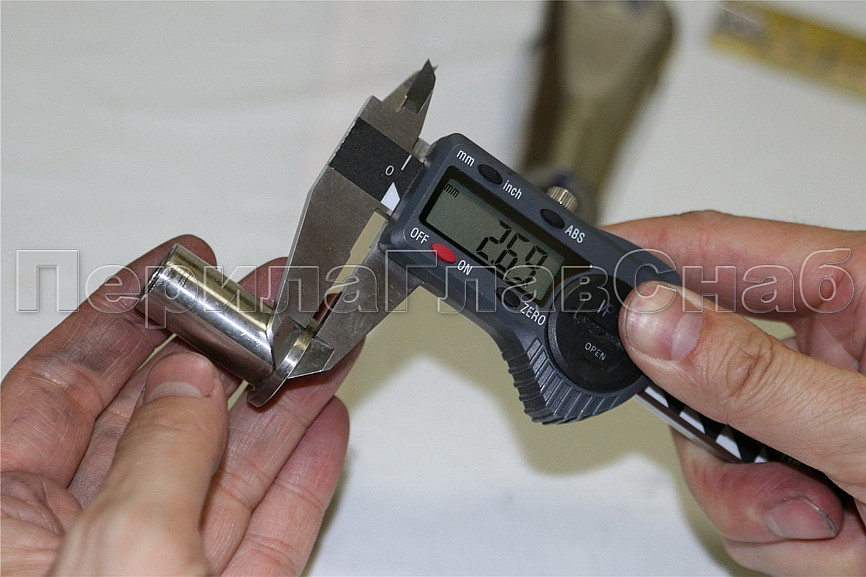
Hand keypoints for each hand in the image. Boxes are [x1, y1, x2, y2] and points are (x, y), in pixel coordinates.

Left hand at [1, 237, 358, 575]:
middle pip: (156, 417)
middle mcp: (75, 543)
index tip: (173, 266)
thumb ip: (161, 454)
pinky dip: (299, 480)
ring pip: (222, 470)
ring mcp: (158, 574)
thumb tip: (191, 382)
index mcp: (6, 522)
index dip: (122, 317)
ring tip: (319, 345)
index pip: (60, 386)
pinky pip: (263, 529)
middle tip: (267, 299)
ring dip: (280, 403)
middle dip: (223, 349)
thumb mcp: (124, 550)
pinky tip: (323, 429)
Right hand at [607, 211, 864, 574]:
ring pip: (713, 447)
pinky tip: (843, 539)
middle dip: (720, 438)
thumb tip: (650, 319)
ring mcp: (810, 412)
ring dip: (759, 504)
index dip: (642, 250)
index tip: (578, 266)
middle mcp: (828, 347)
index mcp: (858, 290)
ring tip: (838, 526)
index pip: (718, 247)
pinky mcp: (805, 470)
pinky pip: (741, 498)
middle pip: (698, 365)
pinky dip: (778, 536)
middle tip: (763, 475)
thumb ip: (756, 376)